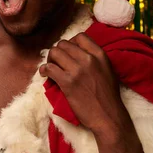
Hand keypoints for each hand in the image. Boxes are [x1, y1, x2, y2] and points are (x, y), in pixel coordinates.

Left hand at [39, 33, 143, 152]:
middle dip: (57, 51)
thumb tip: (78, 53)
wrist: (108, 116)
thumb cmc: (108, 96)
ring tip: (50, 67)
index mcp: (100, 55)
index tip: (68, 52)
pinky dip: (44, 70)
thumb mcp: (108, 70)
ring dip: (49, 59)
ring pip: (54, 53)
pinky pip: (49, 68)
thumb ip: (95, 59)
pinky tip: (45, 74)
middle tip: (56, 61)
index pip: (80, 36)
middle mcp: (88, 59)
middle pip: (63, 44)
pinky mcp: (67, 83)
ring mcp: (77, 70)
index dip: (70, 42)